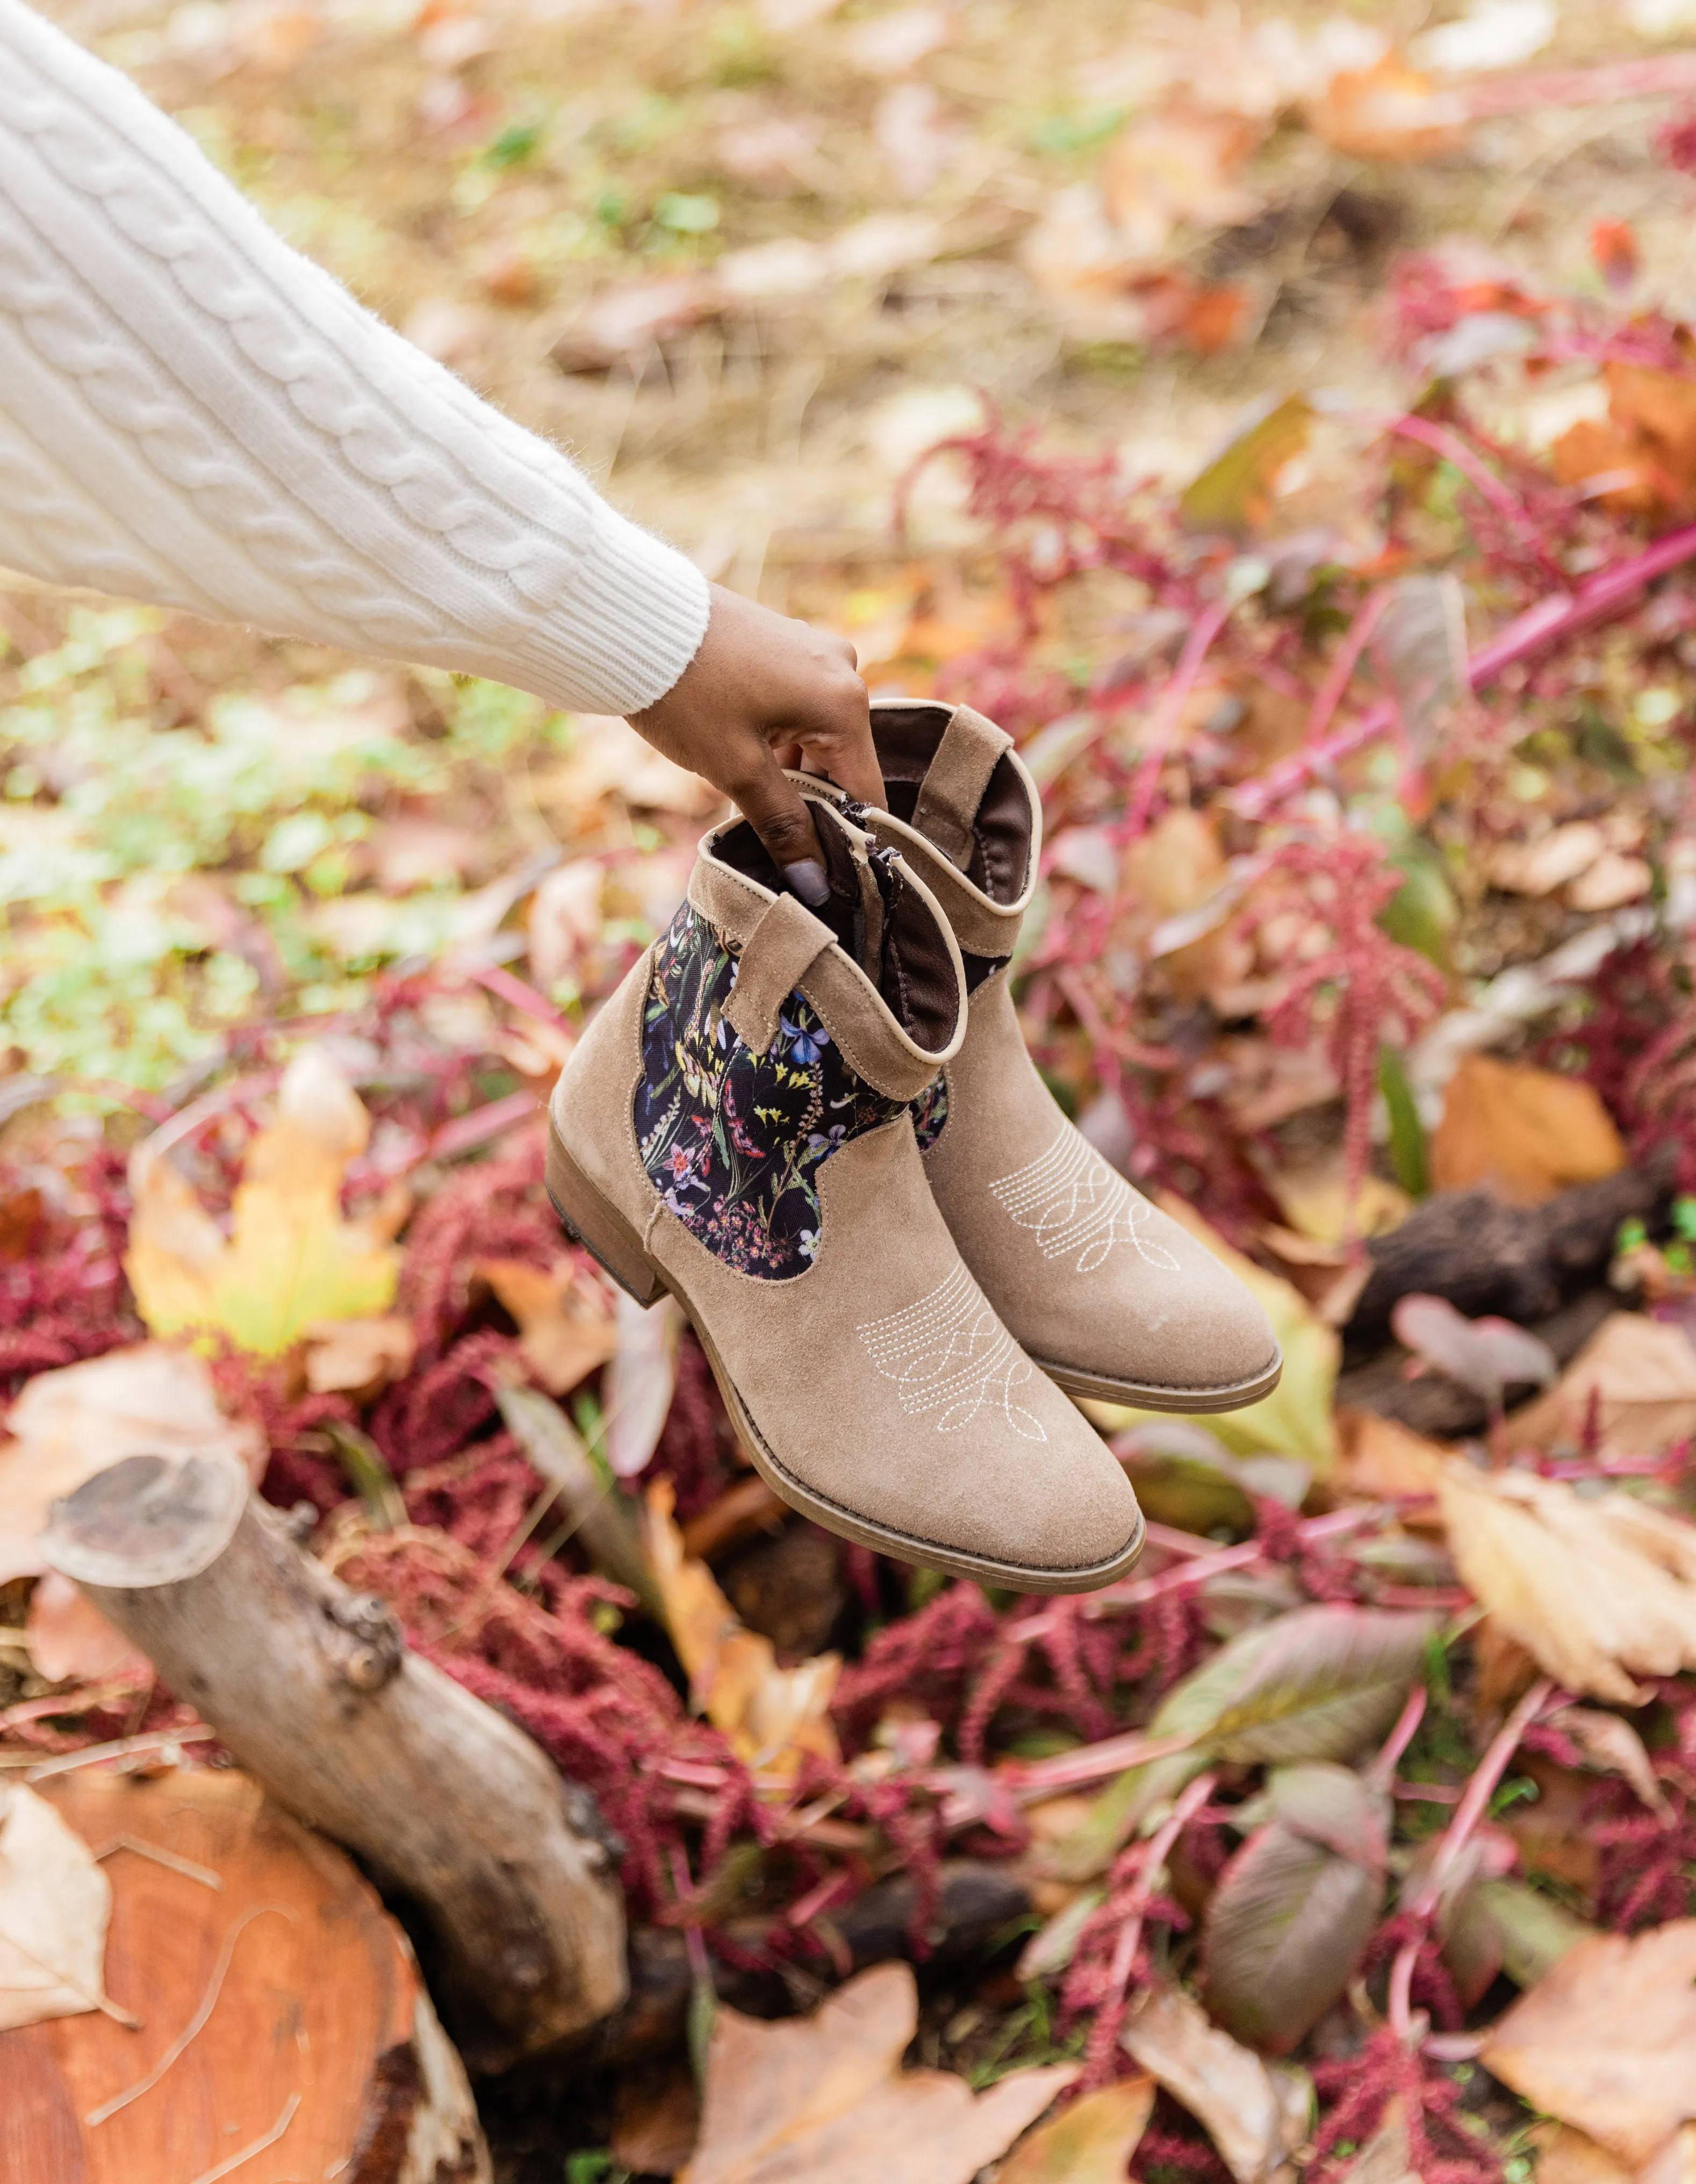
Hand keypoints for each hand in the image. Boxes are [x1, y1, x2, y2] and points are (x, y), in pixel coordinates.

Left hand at [629, 584, 882, 905]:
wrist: (632, 617)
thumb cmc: (686, 692)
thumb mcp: (735, 769)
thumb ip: (783, 825)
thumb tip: (814, 883)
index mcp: (843, 703)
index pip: (866, 792)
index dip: (848, 840)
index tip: (825, 876)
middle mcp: (844, 670)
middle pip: (843, 763)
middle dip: (810, 803)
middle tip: (772, 842)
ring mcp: (816, 651)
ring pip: (817, 736)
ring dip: (788, 771)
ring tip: (743, 795)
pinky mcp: (789, 644)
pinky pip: (798, 706)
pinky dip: (776, 738)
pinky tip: (739, 757)